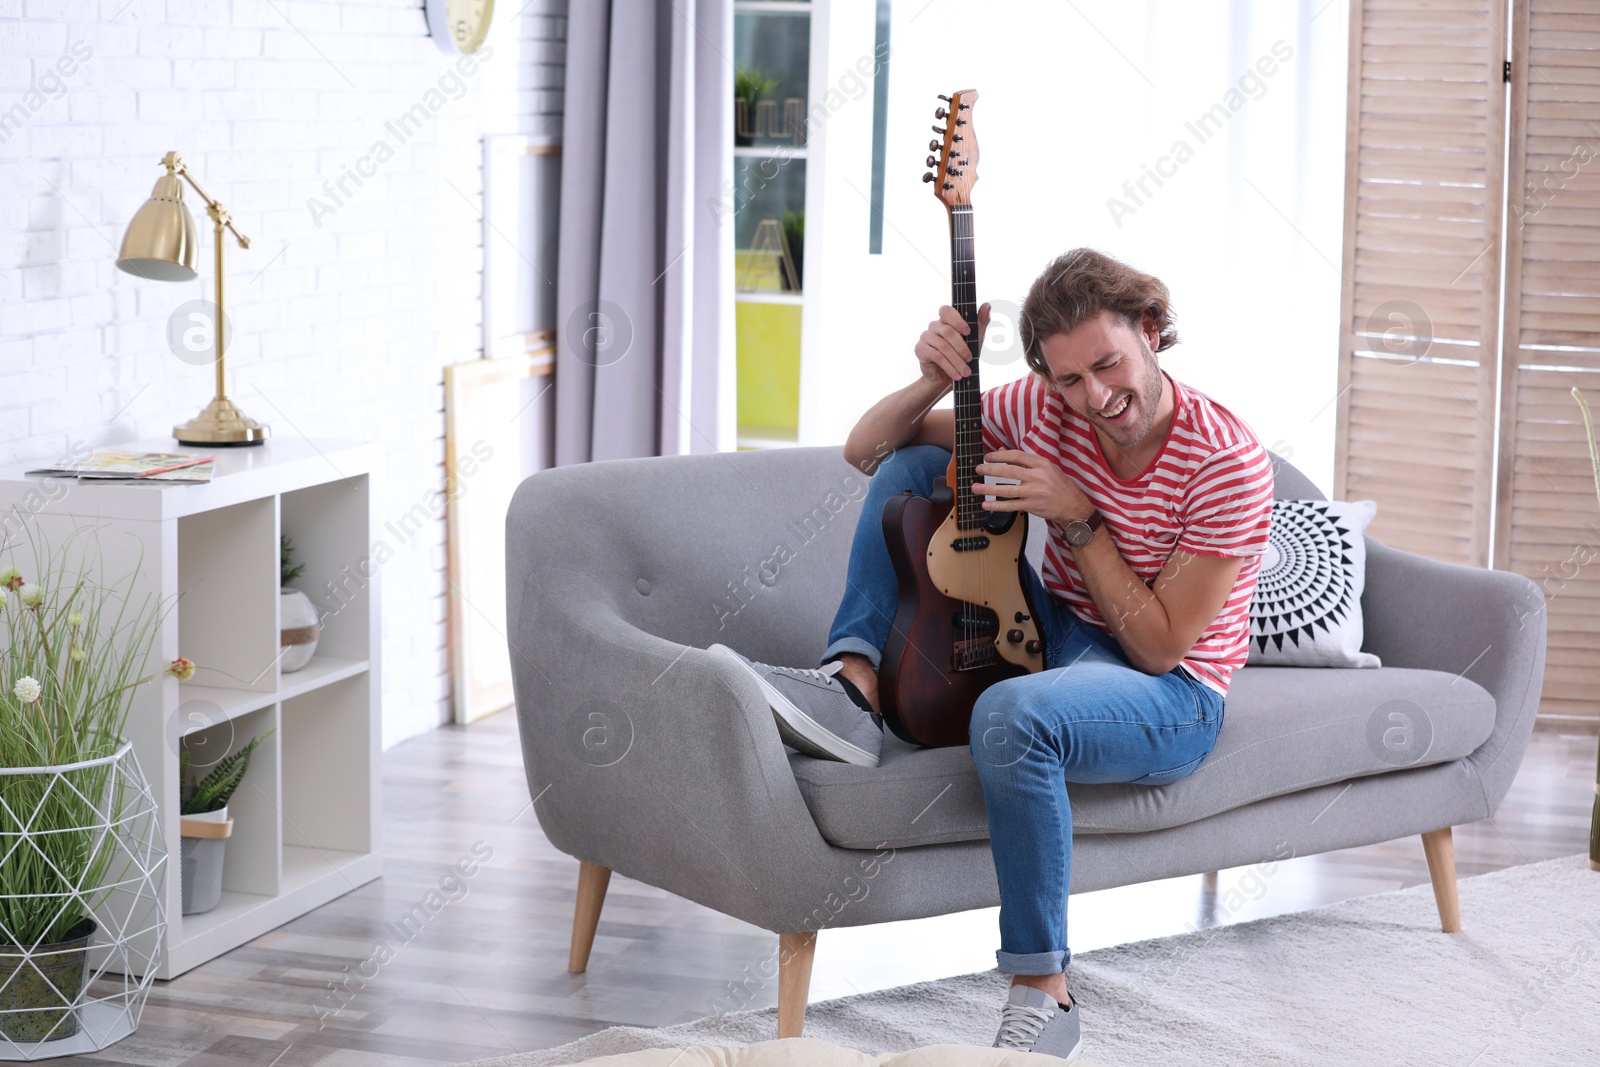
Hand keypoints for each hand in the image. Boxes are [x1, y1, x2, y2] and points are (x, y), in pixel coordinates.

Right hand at [914, 303, 989, 385]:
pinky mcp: (920, 349)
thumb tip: (987, 305)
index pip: (947, 311)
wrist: (946, 377)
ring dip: (957, 361)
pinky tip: (956, 375)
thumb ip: (980, 322)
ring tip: (966, 372)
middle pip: (947, 332)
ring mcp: (925, 336)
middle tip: (970, 359)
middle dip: (962, 347)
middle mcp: (934, 325)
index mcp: (946, 320)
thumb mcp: (975, 339)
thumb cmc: (961, 355)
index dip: (957, 320)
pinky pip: (936, 357)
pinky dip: (949, 367)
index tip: (968, 332)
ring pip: (943, 346)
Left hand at [973, 449, 1092, 525]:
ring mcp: (1035, 492)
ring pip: (1007, 490)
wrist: (1073, 505)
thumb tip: (1001, 450)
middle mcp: (1038, 477)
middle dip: (991, 470)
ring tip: (975, 488)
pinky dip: (997, 505)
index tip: (988, 457)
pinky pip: (1011, 505)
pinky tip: (986, 504)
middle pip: (1010, 472)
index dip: (1000, 456)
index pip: (1017, 456)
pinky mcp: (1033, 506)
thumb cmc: (1058, 484)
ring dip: (988, 488)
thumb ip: (1024, 460)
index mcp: (1042, 464)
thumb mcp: (1046, 467)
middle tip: (978, 469)